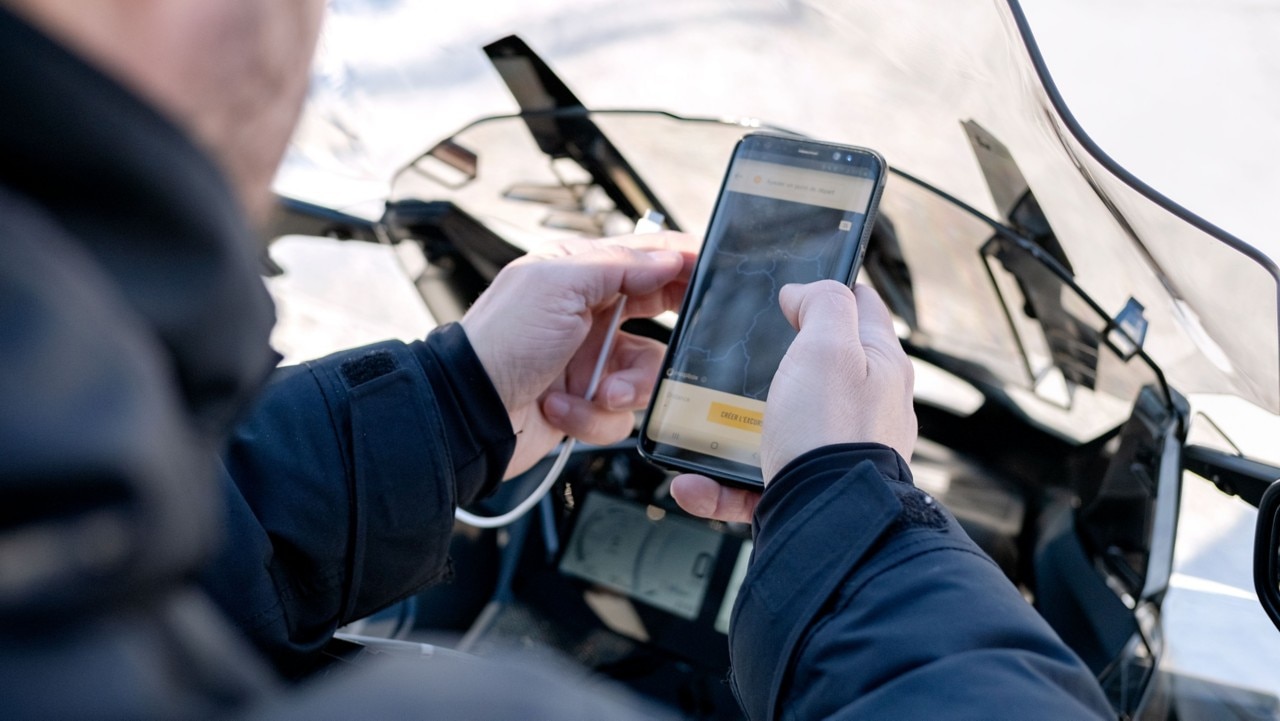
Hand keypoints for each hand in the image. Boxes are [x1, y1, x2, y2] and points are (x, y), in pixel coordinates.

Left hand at [460, 233, 696, 478]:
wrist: (469, 413)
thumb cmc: (499, 341)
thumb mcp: (557, 285)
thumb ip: (618, 266)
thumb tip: (667, 258)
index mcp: (580, 273)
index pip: (646, 256)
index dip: (682, 260)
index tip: (714, 268)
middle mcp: (590, 314)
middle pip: (660, 312)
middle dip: (671, 329)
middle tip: (686, 334)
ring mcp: (591, 360)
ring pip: (648, 373)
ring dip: (626, 386)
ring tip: (598, 391)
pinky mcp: (588, 403)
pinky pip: (622, 413)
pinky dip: (595, 415)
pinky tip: (562, 408)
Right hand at [670, 281, 915, 522]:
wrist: (827, 520)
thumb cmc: (833, 432)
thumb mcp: (829, 344)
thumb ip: (822, 302)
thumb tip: (803, 292)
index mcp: (880, 366)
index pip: (861, 309)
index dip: (826, 293)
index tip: (792, 294)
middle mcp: (865, 410)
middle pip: (815, 370)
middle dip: (772, 366)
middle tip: (738, 362)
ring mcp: (836, 452)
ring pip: (776, 429)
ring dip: (731, 430)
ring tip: (699, 429)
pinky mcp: (806, 491)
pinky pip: (752, 482)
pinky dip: (718, 483)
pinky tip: (693, 481)